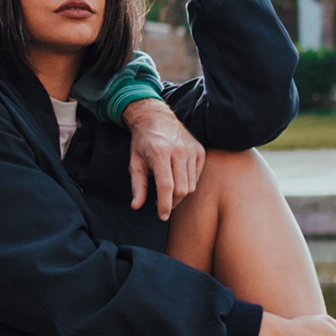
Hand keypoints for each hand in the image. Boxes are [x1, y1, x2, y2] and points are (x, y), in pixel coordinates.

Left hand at [121, 97, 205, 219]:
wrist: (156, 118)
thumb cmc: (143, 143)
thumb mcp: (135, 163)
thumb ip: (137, 186)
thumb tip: (136, 206)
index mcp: (160, 154)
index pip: (166, 186)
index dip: (164, 204)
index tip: (162, 216)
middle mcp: (179, 151)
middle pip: (181, 189)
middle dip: (172, 202)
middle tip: (163, 203)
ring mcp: (192, 150)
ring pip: (191, 185)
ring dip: (180, 194)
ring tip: (168, 189)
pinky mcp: (200, 150)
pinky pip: (197, 176)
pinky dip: (188, 183)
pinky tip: (177, 177)